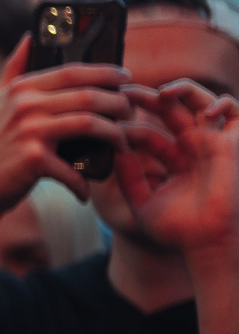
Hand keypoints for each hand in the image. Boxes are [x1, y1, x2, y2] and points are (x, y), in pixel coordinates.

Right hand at [0, 36, 134, 212]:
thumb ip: (15, 67)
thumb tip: (30, 35)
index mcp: (21, 88)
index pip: (73, 71)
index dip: (106, 72)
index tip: (125, 78)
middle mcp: (24, 105)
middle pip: (89, 96)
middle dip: (119, 104)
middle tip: (130, 112)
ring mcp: (28, 131)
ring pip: (89, 124)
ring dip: (115, 134)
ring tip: (123, 141)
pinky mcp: (33, 159)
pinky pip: (73, 166)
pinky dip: (84, 180)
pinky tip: (89, 185)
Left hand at [118, 81, 238, 257]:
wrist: (204, 244)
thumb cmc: (176, 230)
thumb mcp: (142, 201)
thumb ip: (128, 176)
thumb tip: (115, 148)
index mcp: (172, 161)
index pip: (148, 133)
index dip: (128, 127)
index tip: (107, 127)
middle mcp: (192, 148)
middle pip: (170, 110)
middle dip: (147, 97)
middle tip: (123, 92)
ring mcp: (212, 144)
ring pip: (200, 101)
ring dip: (182, 89)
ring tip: (160, 93)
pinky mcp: (231, 145)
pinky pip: (236, 113)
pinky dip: (222, 103)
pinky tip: (202, 111)